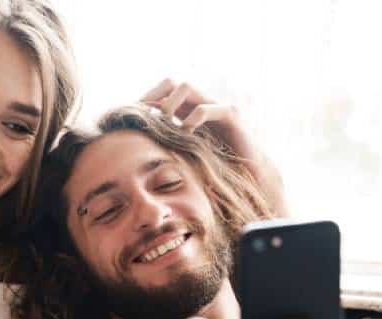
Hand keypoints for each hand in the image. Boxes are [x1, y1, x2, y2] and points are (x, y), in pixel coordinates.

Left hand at [140, 79, 287, 215]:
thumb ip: (165, 142)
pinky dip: (192, 120)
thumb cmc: (214, 168)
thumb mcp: (183, 153)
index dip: (145, 100)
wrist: (249, 175)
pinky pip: (206, 108)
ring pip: (187, 87)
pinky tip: (187, 135)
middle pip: (172, 81)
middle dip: (155, 97)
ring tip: (167, 125)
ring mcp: (217, 106)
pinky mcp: (231, 115)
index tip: (132, 117)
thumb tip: (137, 141)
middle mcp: (202, 102)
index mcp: (188, 110)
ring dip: (171, 105)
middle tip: (148, 119)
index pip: (162, 91)